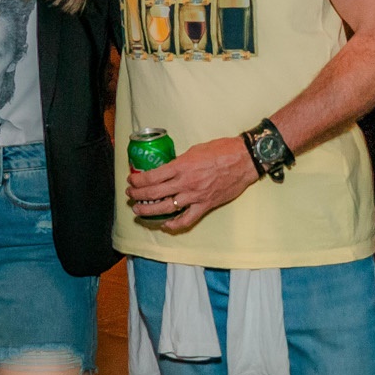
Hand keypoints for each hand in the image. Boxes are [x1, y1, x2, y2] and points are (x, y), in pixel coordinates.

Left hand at [126, 136, 258, 230]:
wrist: (244, 160)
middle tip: (130, 194)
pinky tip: (165, 224)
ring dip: (148, 211)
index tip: (132, 180)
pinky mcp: (205, 205)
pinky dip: (173, 224)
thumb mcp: (194, 150)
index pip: (152, 177)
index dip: (138, 180)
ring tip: (138, 210)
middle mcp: (185, 183)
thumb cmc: (220, 150)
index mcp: (180, 166)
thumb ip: (179, 162)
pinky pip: (186, 220)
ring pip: (165, 208)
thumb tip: (168, 168)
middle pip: (154, 193)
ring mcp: (195, 196)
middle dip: (138, 195)